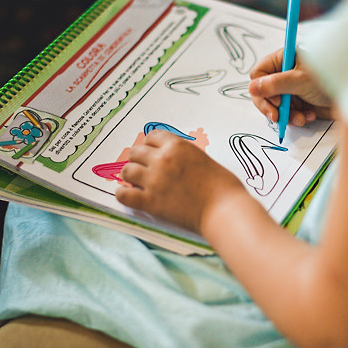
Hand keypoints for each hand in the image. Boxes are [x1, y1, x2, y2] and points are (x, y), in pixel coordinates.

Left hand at [115, 130, 246, 232]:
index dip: (150, 145)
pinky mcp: (150, 202)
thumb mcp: (202, 159)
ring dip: (131, 176)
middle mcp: (162, 159)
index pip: (152, 136)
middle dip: (139, 160)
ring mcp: (154, 181)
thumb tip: (171, 161)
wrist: (224, 210)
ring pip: (127, 171)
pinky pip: (123, 195)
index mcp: (177, 146)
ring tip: (137, 183)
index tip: (151, 153)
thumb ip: (183, 156)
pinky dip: (123, 194)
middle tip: (144, 169)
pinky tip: (128, 195)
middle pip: (136, 152)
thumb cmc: (222, 186)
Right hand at [248, 49, 334, 126]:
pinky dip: (296, 118)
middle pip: (263, 92)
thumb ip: (276, 84)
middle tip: (278, 117)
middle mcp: (284, 74)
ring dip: (286, 115)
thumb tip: (253, 87)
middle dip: (271, 107)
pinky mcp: (298, 103)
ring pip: (274, 106)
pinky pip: (287, 114)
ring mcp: (290, 89)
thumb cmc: (330, 79)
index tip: (275, 101)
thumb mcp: (301, 80)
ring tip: (300, 117)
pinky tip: (308, 116)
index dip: (263, 90)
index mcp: (283, 60)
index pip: (258, 74)